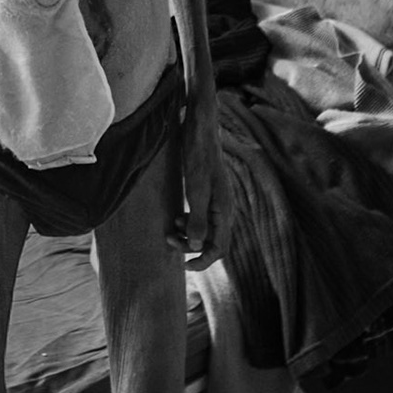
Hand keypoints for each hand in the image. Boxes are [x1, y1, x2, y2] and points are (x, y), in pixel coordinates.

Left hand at [169, 91, 229, 270]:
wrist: (200, 127)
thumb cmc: (198, 155)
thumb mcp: (196, 189)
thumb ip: (198, 220)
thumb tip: (195, 247)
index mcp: (224, 210)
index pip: (219, 248)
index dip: (202, 260)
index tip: (184, 265)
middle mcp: (223, 208)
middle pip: (212, 241)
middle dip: (191, 247)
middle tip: (169, 241)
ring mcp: (216, 200)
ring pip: (205, 229)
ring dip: (188, 234)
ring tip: (170, 229)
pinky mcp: (208, 192)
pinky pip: (201, 216)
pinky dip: (188, 221)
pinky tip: (177, 215)